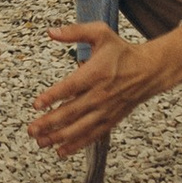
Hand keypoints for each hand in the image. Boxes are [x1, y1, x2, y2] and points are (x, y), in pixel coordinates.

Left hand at [27, 18, 181, 157]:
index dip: (53, 96)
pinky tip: (61, 151)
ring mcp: (105, 110)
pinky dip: (77, 144)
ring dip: (59, 137)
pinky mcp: (110, 120)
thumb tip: (51, 31)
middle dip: (50, 122)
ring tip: (41, 142)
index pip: (70, 87)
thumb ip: (75, 31)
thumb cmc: (122, 52)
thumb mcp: (100, 33)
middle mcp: (100, 94)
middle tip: (32, 130)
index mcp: (96, 73)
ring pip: (80, 127)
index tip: (37, 104)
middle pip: (71, 112)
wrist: (149, 70)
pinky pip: (92, 135)